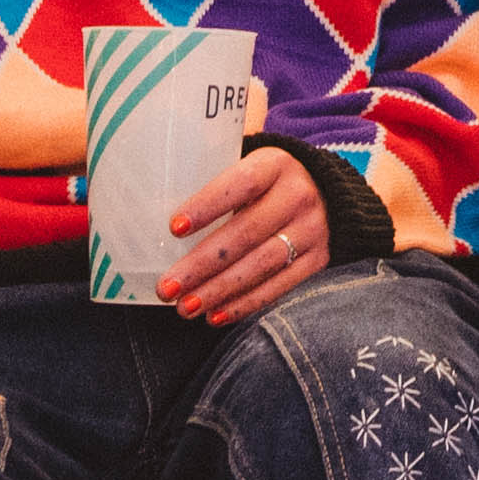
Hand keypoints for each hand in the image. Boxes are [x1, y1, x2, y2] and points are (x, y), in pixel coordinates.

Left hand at [162, 147, 331, 324]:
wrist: (327, 193)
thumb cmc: (266, 182)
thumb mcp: (248, 164)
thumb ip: (213, 176)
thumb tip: (151, 205)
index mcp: (274, 165)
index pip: (240, 184)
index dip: (207, 205)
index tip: (174, 228)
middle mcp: (298, 195)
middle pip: (247, 232)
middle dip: (202, 264)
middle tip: (167, 286)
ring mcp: (312, 230)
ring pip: (262, 264)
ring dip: (220, 290)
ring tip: (185, 306)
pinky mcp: (318, 259)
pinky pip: (280, 286)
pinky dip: (246, 304)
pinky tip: (216, 315)